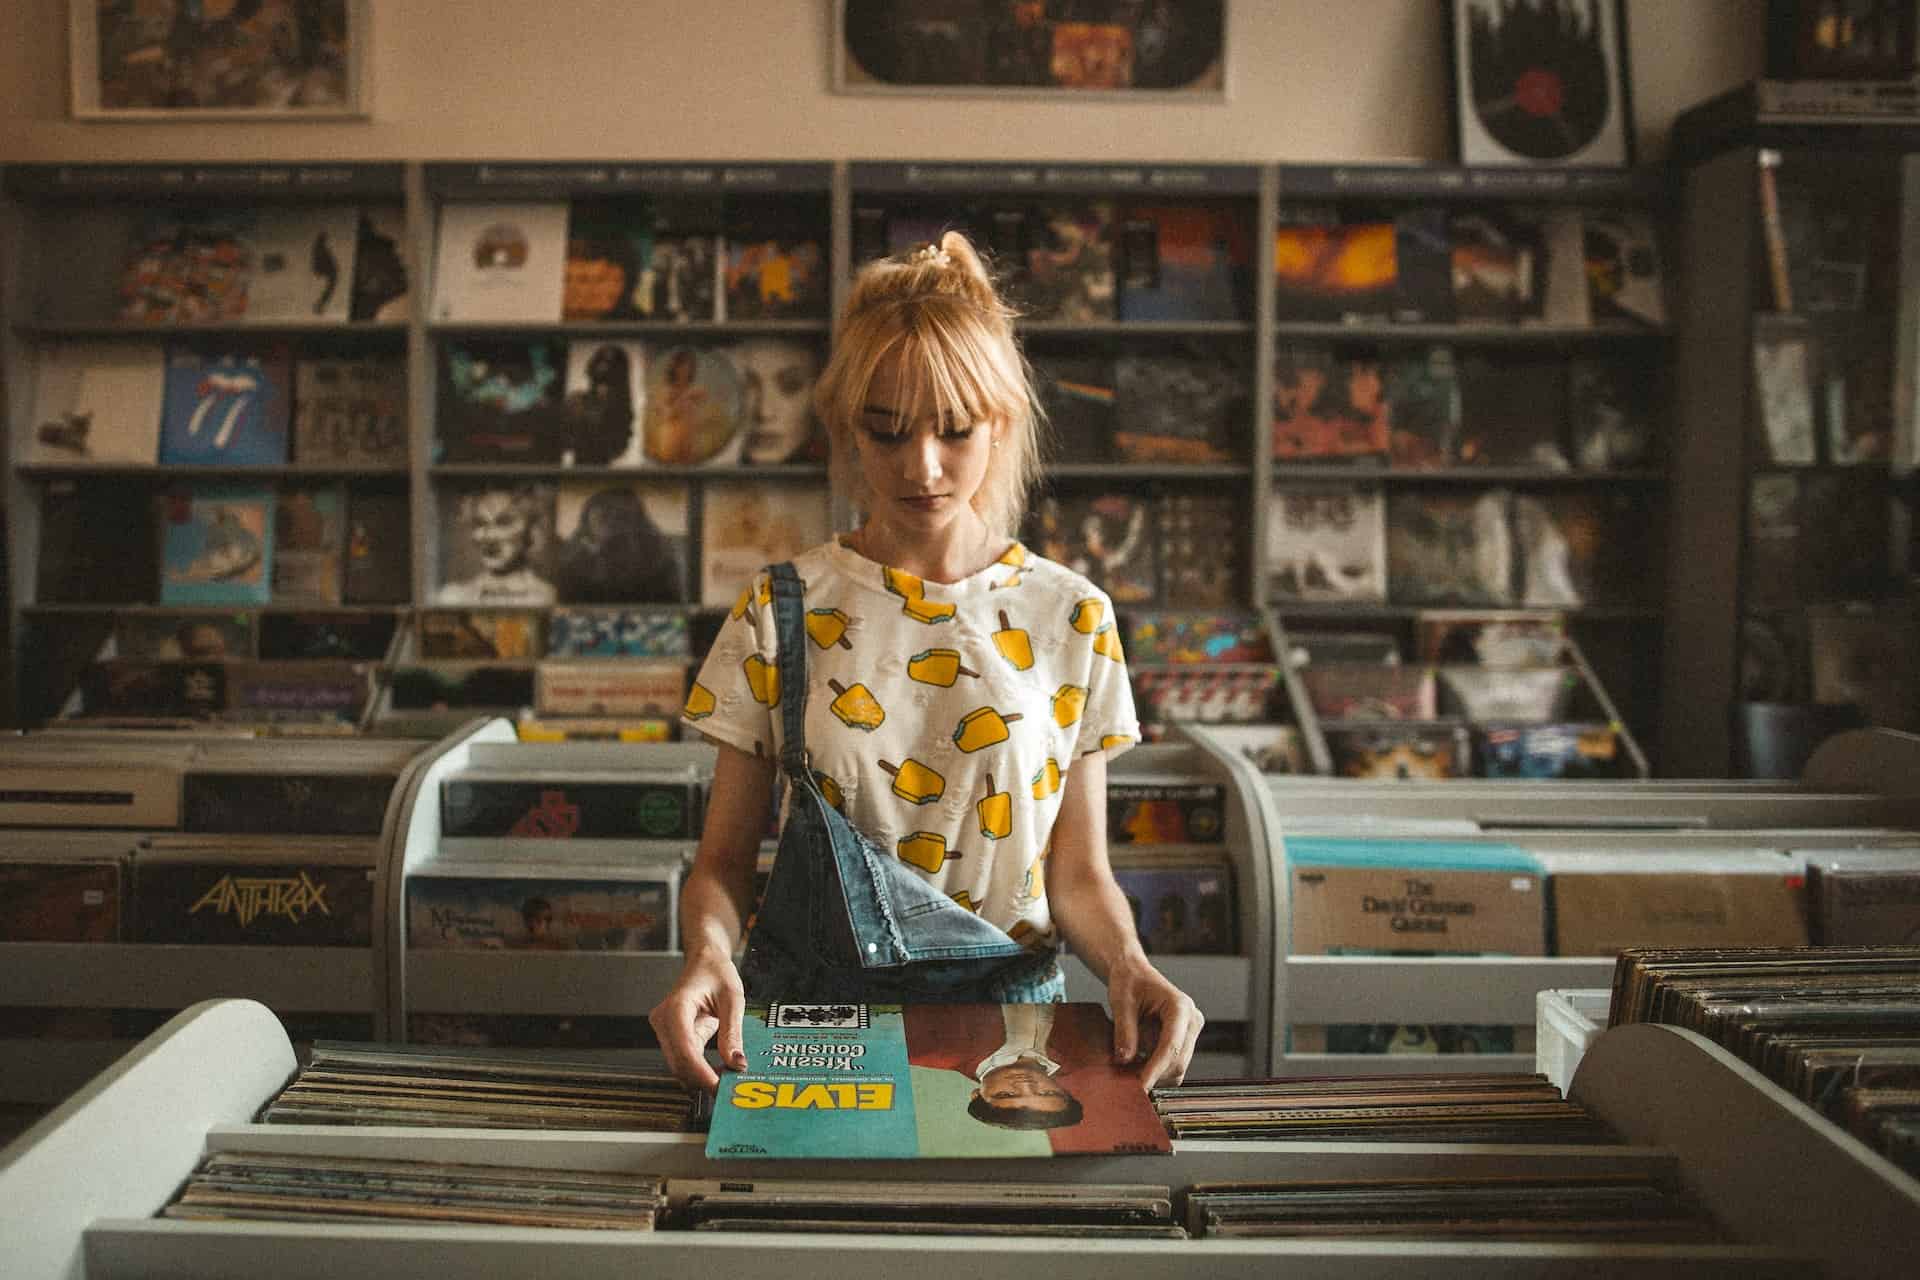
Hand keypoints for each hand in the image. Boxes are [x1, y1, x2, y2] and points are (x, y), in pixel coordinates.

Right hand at [647, 949, 746, 1091]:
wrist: (704, 961)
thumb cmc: (716, 972)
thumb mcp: (733, 998)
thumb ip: (733, 1032)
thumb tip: (736, 1063)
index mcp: (677, 1007)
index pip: (684, 1049)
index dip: (701, 1073)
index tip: (719, 1087)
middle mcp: (664, 1020)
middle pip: (678, 1062)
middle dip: (702, 1080)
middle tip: (729, 1091)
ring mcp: (665, 1030)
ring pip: (679, 1065)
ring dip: (701, 1077)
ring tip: (728, 1081)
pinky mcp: (672, 1037)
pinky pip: (684, 1059)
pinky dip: (700, 1069)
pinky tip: (720, 1072)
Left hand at [1105, 956, 1203, 1090]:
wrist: (1134, 974)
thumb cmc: (1129, 982)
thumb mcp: (1121, 1002)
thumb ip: (1124, 1031)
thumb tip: (1125, 1060)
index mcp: (1180, 1007)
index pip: (1171, 1046)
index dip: (1155, 1069)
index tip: (1140, 1086)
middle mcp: (1191, 1020)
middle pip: (1178, 1062)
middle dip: (1154, 1074)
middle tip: (1127, 1082)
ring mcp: (1190, 1032)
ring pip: (1177, 1068)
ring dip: (1155, 1074)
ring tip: (1130, 1069)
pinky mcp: (1184, 1041)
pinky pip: (1172, 1065)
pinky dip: (1156, 1070)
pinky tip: (1138, 1064)